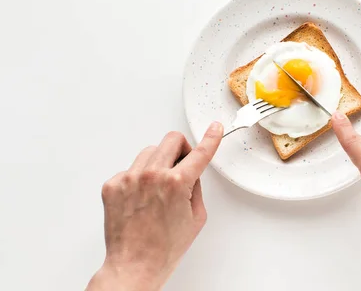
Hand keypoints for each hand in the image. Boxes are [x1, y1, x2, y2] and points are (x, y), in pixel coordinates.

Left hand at [86, 123, 223, 290]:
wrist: (134, 264)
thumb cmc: (165, 247)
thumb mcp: (196, 216)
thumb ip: (195, 187)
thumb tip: (191, 171)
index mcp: (176, 183)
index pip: (200, 153)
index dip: (211, 138)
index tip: (214, 128)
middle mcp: (151, 175)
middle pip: (171, 140)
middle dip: (181, 149)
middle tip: (182, 164)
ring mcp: (129, 179)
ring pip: (150, 152)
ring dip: (159, 163)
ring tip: (158, 189)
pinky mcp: (113, 185)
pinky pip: (131, 169)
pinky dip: (139, 178)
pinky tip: (141, 199)